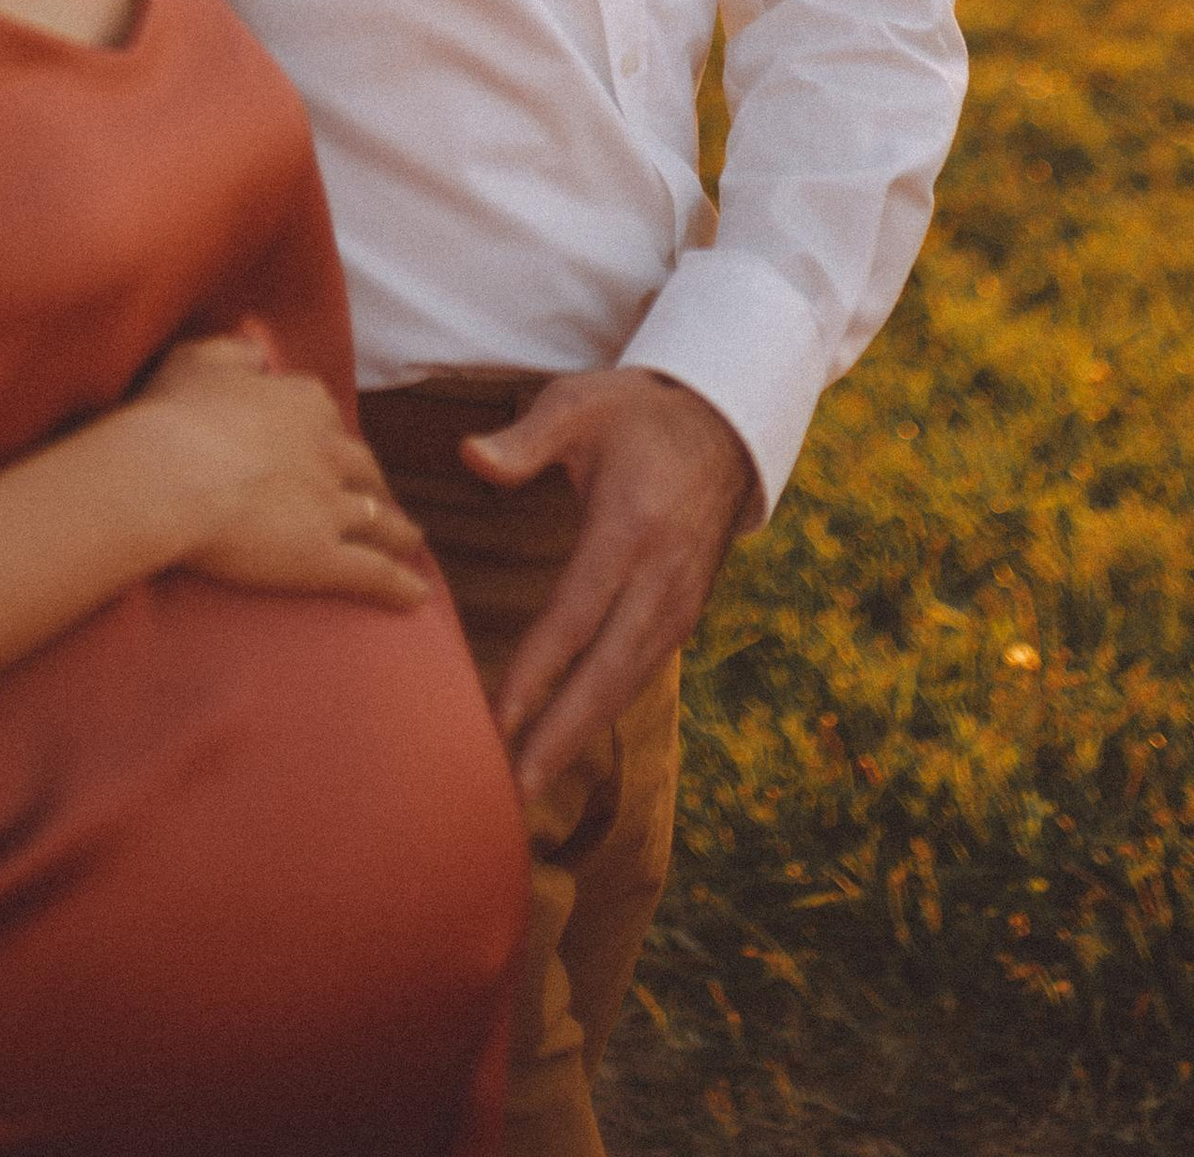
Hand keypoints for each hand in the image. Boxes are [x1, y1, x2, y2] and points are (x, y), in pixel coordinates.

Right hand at [138, 330, 430, 608]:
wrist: (166, 475)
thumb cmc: (174, 417)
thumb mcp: (200, 361)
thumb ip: (234, 352)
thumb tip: (258, 356)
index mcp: (303, 404)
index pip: (328, 417)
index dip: (329, 437)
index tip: (330, 450)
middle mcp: (327, 451)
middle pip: (364, 468)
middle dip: (375, 484)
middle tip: (377, 498)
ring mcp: (330, 506)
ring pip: (380, 521)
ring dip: (399, 532)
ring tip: (410, 542)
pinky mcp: (323, 557)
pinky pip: (374, 574)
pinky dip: (399, 586)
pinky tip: (415, 596)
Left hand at [462, 368, 758, 793]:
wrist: (724, 425)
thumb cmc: (637, 413)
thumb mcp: (580, 404)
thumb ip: (525, 439)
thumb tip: (470, 457)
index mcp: (632, 527)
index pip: (577, 614)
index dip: (539, 672)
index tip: (498, 718)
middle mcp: (663, 576)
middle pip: (609, 672)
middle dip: (562, 735)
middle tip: (515, 788)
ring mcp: (680, 600)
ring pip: (629, 682)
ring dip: (582, 735)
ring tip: (531, 783)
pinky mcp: (684, 612)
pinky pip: (641, 672)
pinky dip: (604, 710)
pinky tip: (566, 740)